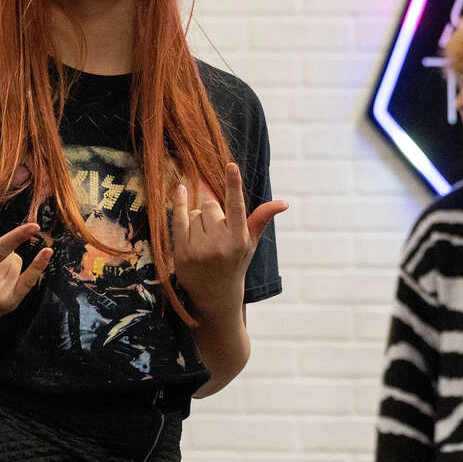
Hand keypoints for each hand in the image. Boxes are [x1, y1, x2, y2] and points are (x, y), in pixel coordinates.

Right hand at [0, 222, 52, 326]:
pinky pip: (29, 281)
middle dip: (0, 255)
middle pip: (11, 257)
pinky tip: (47, 252)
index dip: (18, 237)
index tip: (35, 226)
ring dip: (7, 265)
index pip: (0, 251)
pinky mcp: (10, 304)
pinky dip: (38, 267)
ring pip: (17, 265)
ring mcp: (2, 298)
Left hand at [172, 163, 286, 319]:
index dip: (234, 184)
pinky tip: (181, 190)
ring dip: (198, 216)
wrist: (215, 296)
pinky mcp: (181, 252)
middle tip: (216, 227)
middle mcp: (219, 245)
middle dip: (212, 209)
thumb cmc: (235, 263)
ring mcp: (199, 249)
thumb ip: (261, 218)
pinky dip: (180, 204)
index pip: (236, 206)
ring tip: (205, 236)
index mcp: (239, 240)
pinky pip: (179, 218)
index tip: (231, 166)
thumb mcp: (250, 242)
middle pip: (211, 205)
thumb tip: (283, 203)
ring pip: (194, 212)